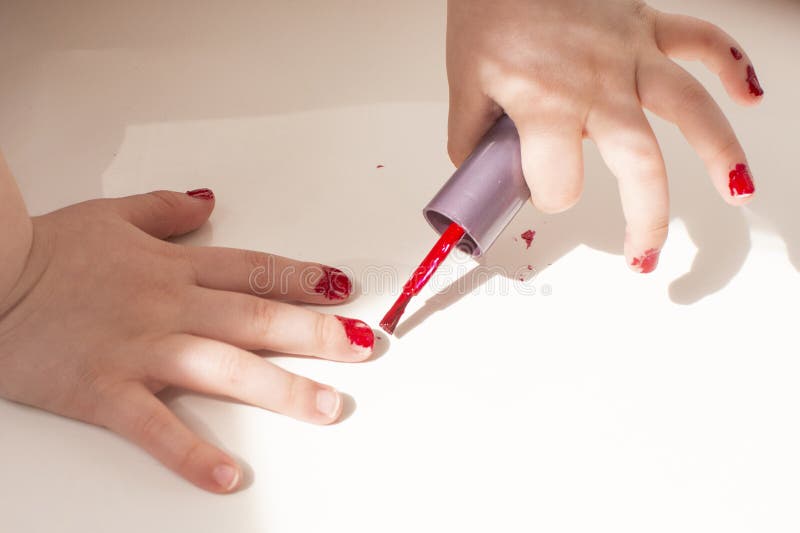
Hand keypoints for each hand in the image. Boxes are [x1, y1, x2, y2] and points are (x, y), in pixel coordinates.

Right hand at [0, 188, 374, 492]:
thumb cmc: (49, 249)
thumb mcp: (112, 215)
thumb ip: (164, 210)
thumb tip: (207, 201)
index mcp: (174, 267)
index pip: (254, 271)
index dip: (303, 279)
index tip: (343, 289)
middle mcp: (170, 305)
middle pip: (258, 318)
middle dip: (316, 333)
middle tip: (363, 348)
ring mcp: (141, 348)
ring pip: (226, 367)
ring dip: (282, 390)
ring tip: (329, 408)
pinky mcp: (104, 389)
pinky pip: (155, 426)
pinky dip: (191, 453)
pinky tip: (228, 477)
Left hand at [446, 0, 762, 271]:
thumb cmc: (489, 9)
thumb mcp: (465, 81)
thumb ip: (473, 138)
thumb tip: (483, 172)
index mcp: (545, 106)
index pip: (558, 181)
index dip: (548, 193)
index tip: (541, 187)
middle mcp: (596, 85)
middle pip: (638, 165)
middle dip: (645, 219)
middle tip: (642, 254)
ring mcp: (629, 54)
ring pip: (687, 109)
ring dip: (718, 153)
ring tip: (737, 192)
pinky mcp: (646, 25)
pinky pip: (702, 40)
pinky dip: (731, 64)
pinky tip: (751, 96)